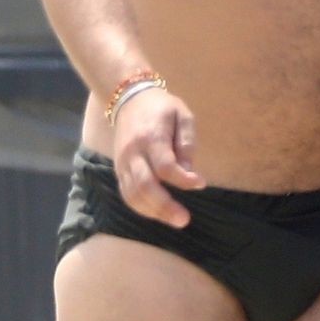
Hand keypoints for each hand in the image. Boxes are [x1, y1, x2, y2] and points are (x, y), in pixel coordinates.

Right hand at [113, 87, 204, 226]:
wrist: (128, 99)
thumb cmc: (162, 108)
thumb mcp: (182, 114)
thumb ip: (187, 142)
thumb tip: (189, 172)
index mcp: (151, 137)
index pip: (164, 166)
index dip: (182, 179)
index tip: (200, 183)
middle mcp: (133, 153)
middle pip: (145, 185)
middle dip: (165, 206)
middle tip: (184, 220)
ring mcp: (123, 163)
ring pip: (133, 195)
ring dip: (154, 212)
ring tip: (175, 220)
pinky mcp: (118, 170)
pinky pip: (127, 194)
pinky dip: (142, 208)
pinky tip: (158, 214)